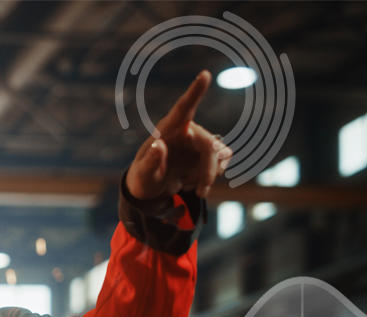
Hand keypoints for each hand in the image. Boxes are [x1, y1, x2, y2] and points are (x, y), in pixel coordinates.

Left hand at [125, 70, 232, 202]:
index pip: (183, 108)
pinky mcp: (208, 153)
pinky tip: (196, 184)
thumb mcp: (142, 174)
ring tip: (190, 187)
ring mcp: (199, 141)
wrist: (151, 189)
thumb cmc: (143, 178)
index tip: (205, 74)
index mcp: (168, 129)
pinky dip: (212, 177)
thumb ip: (150, 161)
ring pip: (220, 154)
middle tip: (201, 192)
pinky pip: (223, 162)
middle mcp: (187, 130)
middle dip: (208, 171)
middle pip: (209, 145)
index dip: (195, 92)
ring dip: (209, 175)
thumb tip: (159, 145)